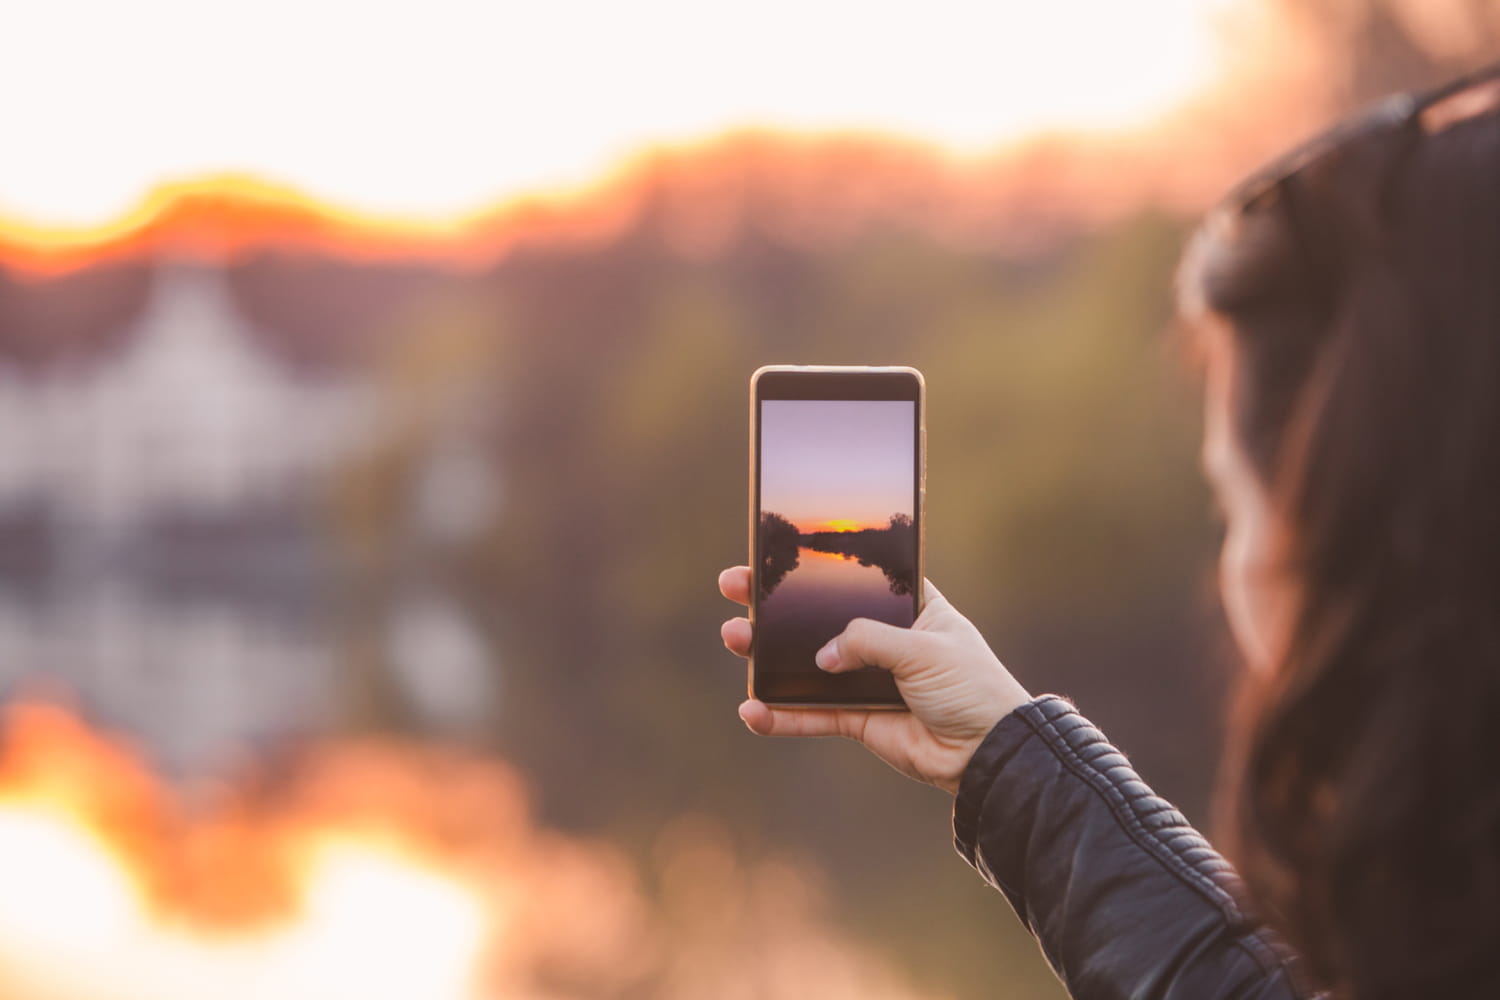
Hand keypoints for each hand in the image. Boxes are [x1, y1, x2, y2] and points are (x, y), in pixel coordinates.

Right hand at [719, 566, 1031, 793]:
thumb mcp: (923, 648)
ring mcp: (866, 679)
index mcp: (909, 608)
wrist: (989, 753)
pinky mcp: (858, 719)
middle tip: (736, 587)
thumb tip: (822, 655)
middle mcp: (882, 639)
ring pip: (806, 666)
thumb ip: (869, 641)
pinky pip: (812, 715)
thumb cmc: (971, 687)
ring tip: (734, 639)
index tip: (776, 551)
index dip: (817, 566)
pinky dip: (782, 715)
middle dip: (775, 606)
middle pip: (819, 618)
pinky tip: (753, 711)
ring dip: (768, 657)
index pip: (855, 578)